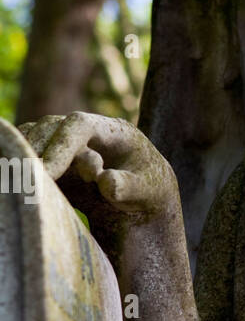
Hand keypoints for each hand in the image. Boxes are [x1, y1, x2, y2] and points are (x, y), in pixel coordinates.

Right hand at [18, 111, 178, 232]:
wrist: (143, 195)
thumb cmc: (147, 190)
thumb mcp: (147, 191)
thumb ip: (128, 186)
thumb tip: (106, 181)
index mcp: (115, 131)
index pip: (80, 125)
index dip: (61, 146)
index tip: (47, 171)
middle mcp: (89, 129)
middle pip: (51, 127)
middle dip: (36, 150)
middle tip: (27, 180)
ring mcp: (70, 139)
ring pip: (36, 136)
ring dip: (25, 155)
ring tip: (22, 181)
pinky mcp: (56, 154)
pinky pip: (31, 149)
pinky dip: (22, 160)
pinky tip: (20, 179)